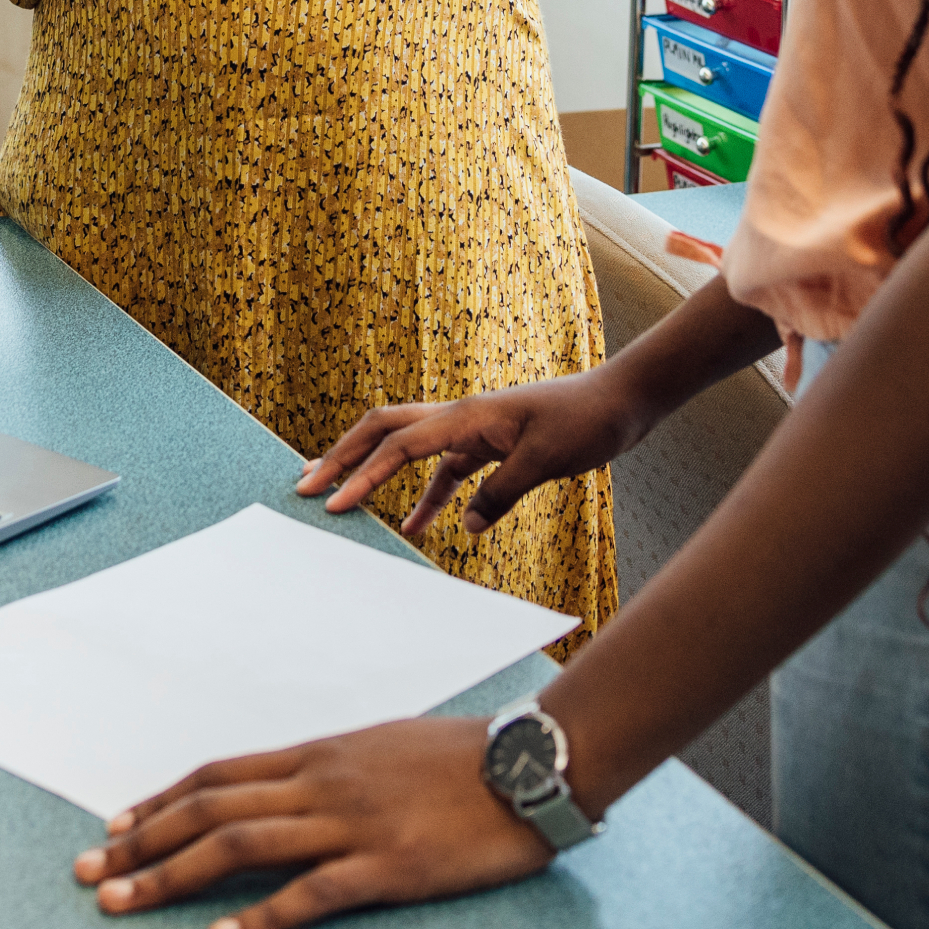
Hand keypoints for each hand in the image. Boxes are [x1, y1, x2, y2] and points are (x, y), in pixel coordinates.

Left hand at [72, 717, 548, 928]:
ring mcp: (354, 822)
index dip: (163, 800)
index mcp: (325, 753)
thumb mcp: (387, 747)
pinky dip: (258, 916)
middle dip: (144, 841)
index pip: (223, 773)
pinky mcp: (388, 866)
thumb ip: (335, 769)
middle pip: (215, 807)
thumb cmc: (464, 757)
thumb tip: (289, 787)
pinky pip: (310, 893)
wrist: (532, 763)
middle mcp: (326, 781)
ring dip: (173, 876)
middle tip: (89, 873)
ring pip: (242, 844)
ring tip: (121, 903)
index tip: (116, 827)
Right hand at [296, 364, 651, 536]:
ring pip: (411, 450)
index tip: (330, 504)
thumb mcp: (548, 459)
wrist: (623, 399)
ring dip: (377, 474)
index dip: (361, 475)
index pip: (399, 445)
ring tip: (343, 503)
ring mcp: (476, 430)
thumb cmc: (588, 420)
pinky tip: (421, 529)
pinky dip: (428, 496)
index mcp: (469, 416)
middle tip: (305, 486)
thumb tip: (467, 527)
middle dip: (344, 456)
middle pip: (386, 430)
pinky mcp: (493, 446)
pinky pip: (446, 471)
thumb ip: (503, 491)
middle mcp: (463, 418)